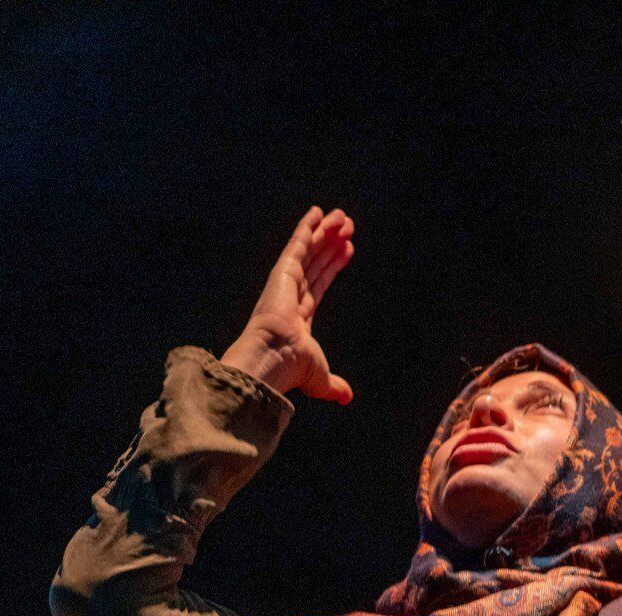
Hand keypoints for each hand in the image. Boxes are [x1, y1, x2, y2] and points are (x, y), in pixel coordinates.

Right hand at [221, 206, 355, 402]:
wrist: (273, 359)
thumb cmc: (291, 370)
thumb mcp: (319, 377)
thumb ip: (333, 385)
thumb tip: (347, 397)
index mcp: (298, 317)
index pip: (319, 284)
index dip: (333, 266)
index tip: (346, 250)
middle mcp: (291, 296)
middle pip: (316, 263)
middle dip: (331, 245)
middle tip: (348, 227)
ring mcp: (286, 282)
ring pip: (310, 251)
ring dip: (325, 232)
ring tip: (344, 217)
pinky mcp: (283, 273)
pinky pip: (297, 244)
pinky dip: (307, 228)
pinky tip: (318, 213)